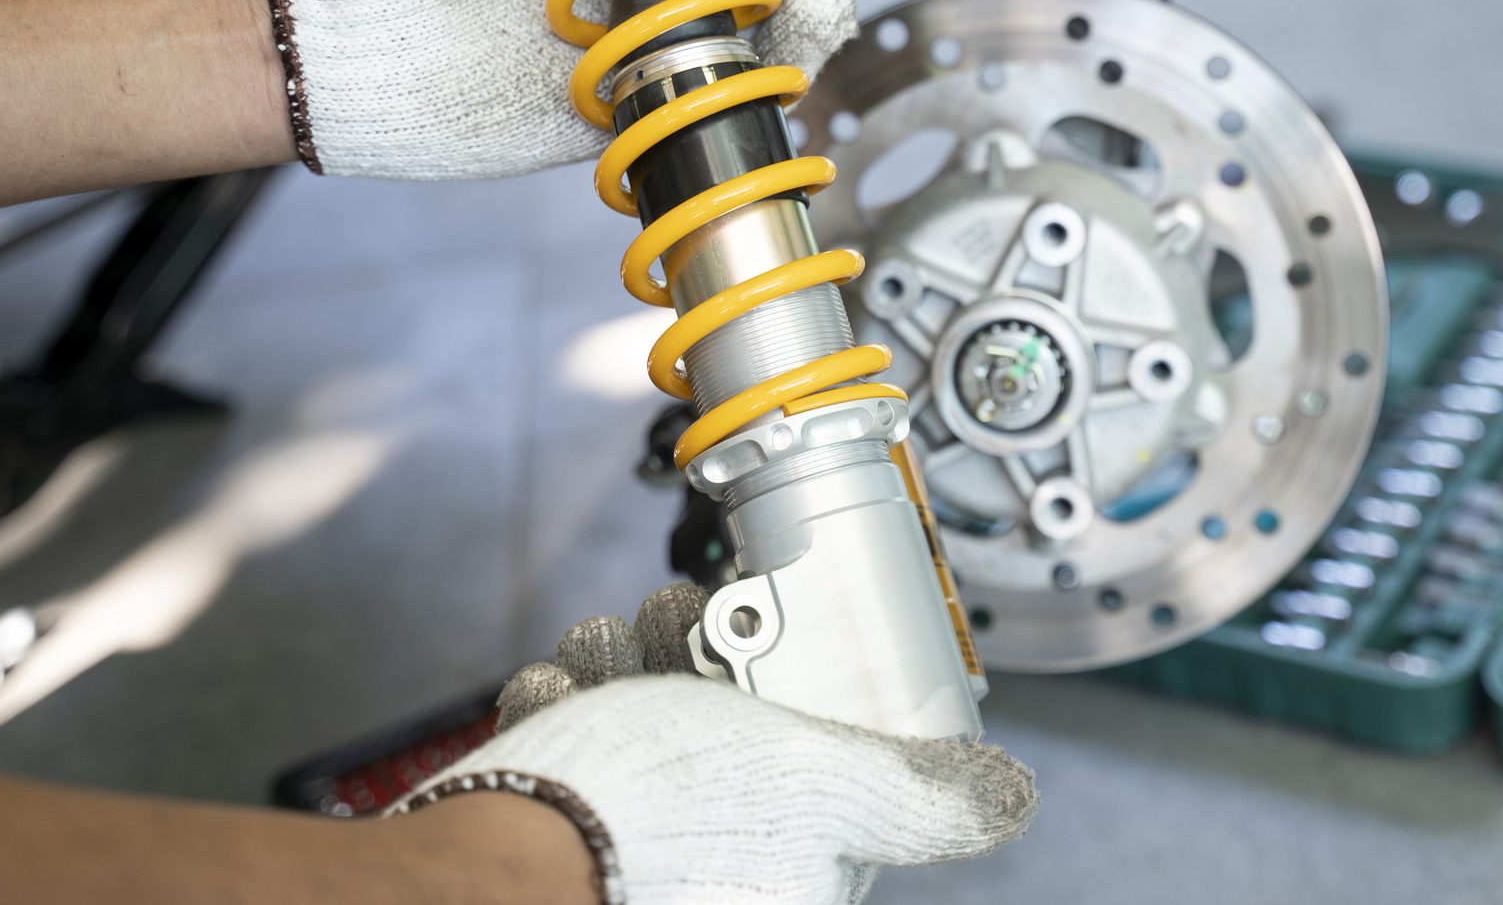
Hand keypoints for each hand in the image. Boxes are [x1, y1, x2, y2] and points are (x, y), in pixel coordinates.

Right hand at [394, 586, 1038, 904]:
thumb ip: (916, 791)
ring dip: (627, 664)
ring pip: (641, 720)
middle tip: (685, 629)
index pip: (820, 768)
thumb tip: (1008, 796)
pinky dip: (567, 702)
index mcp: (792, 873)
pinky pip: (572, 744)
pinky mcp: (557, 825)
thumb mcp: (823, 779)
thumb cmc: (656, 818)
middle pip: (722, 730)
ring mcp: (631, 850)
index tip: (771, 638)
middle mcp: (714, 867)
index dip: (798, 689)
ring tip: (617, 650)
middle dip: (695, 656)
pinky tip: (565, 691)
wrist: (494, 858)